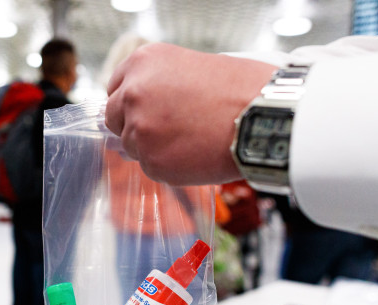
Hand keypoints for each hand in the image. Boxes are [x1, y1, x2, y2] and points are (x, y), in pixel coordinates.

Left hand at [105, 43, 276, 185]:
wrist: (263, 117)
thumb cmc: (240, 89)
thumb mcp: (191, 67)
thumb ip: (157, 85)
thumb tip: (135, 112)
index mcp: (142, 63)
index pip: (114, 87)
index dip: (132, 102)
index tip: (147, 109)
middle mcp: (132, 94)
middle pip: (113, 118)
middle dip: (135, 125)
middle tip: (169, 128)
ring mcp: (139, 130)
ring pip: (132, 146)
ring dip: (154, 147)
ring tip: (192, 139)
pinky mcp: (151, 162)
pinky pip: (151, 167)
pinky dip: (169, 166)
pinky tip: (195, 154)